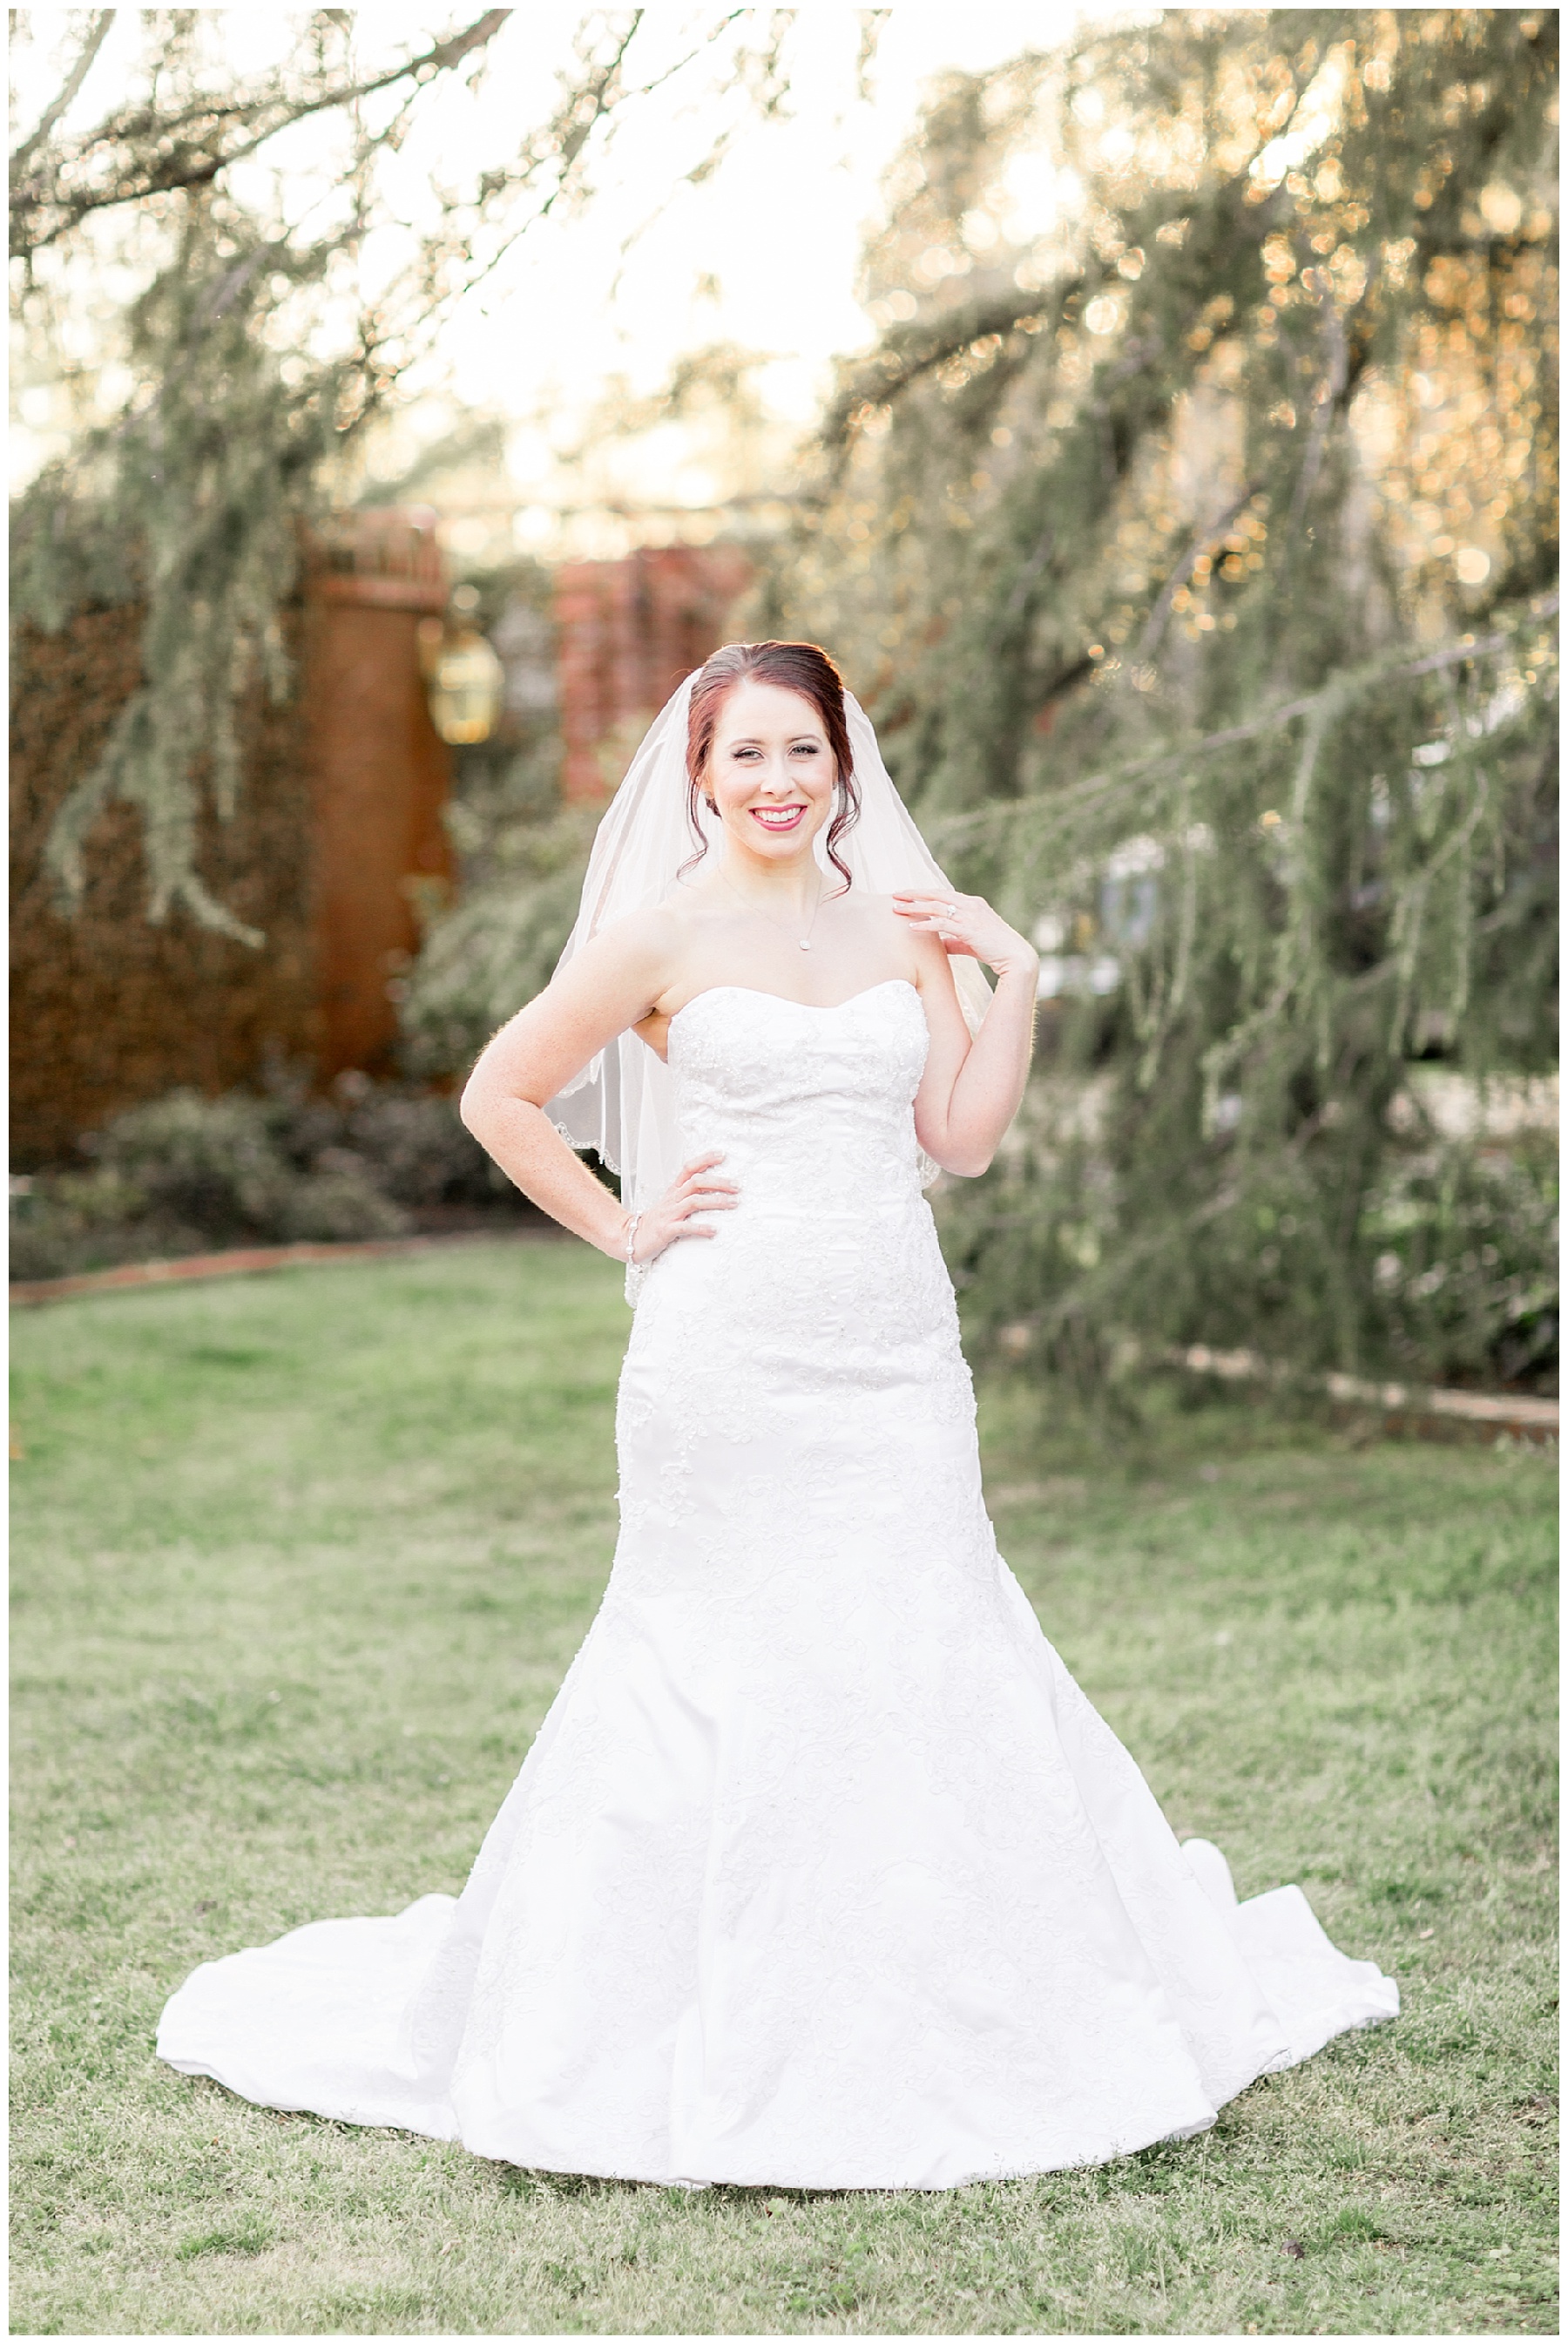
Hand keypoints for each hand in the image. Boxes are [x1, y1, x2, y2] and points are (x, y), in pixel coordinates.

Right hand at [626, 1152, 737, 1262]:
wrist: (629, 1238)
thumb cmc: (655, 1223)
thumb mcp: (671, 1205)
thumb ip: (688, 1196)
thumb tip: (714, 1191)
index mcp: (673, 1191)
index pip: (689, 1168)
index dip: (705, 1159)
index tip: (723, 1155)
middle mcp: (672, 1199)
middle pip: (696, 1182)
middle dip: (719, 1182)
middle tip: (738, 1186)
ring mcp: (669, 1214)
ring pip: (694, 1201)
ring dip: (716, 1201)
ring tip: (734, 1204)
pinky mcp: (666, 1230)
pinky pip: (685, 1227)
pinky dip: (701, 1228)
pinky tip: (714, 1230)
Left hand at [893, 890, 1037, 979]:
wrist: (1015, 957)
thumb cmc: (994, 950)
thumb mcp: (970, 942)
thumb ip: (954, 940)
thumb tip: (939, 945)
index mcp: (972, 904)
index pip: (943, 894)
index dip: (924, 894)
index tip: (907, 895)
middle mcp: (971, 905)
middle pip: (936, 895)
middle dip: (914, 894)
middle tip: (894, 895)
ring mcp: (971, 915)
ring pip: (937, 907)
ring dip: (915, 908)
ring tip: (897, 910)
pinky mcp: (970, 929)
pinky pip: (943, 924)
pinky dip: (926, 925)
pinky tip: (911, 928)